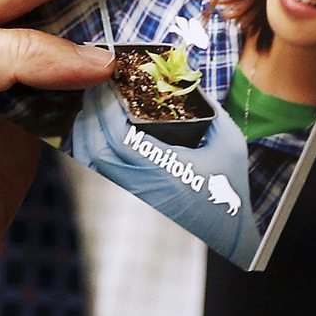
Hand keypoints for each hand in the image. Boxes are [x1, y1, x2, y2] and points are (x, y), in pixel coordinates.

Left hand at [67, 69, 255, 265]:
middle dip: (90, 115)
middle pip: (94, 150)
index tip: (108, 86)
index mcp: (168, 174)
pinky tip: (95, 130)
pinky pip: (94, 173)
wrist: (229, 235)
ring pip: (88, 164)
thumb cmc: (230, 192)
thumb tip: (180, 80)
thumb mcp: (229, 145)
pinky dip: (88, 148)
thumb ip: (209, 109)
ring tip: (94, 105)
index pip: (119, 139)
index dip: (106, 109)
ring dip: (85, 131)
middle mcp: (143, 190)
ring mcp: (131, 200)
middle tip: (96, 89)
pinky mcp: (126, 203)